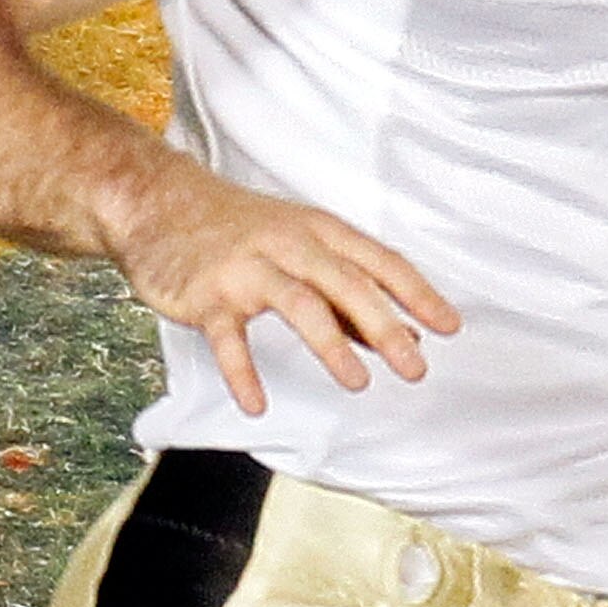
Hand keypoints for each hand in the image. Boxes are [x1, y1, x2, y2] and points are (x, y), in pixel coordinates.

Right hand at [102, 154, 460, 420]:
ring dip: (332, 344)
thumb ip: (345, 296)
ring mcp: (247, 268)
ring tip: (358, 382)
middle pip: (348, 284)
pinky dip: (244, 372)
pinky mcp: (208, 294)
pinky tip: (258, 405)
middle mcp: (289, 244)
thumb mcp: (299, 249)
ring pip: (299, 303)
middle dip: (387, 326)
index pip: (380, 261)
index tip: (450, 327)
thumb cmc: (238, 229)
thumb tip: (400, 337)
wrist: (157, 201)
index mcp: (318, 230)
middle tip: (415, 367)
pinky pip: (229, 338)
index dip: (417, 294)